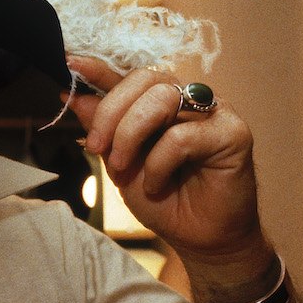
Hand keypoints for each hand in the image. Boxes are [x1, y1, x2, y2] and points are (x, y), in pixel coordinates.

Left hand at [64, 56, 261, 265]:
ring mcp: (214, 113)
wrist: (199, 238)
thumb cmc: (165, 200)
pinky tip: (157, 185)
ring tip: (122, 167)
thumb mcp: (121, 164)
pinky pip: (183, 136)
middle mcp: (189, 100)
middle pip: (145, 79)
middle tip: (95, 147)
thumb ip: (103, 130)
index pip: (129, 77)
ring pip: (162, 99)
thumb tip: (74, 98)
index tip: (69, 65)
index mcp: (161, 104)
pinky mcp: (233, 133)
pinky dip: (159, 163)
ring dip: (130, 134)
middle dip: (110, 112)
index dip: (99, 69)